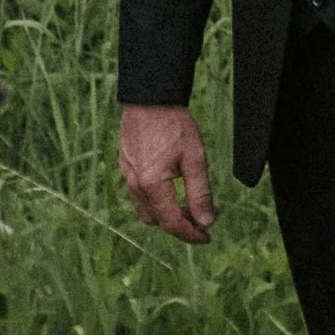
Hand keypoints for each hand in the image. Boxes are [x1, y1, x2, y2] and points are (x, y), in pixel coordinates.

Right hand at [120, 103, 217, 244]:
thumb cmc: (174, 124)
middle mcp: (135, 185)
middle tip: (204, 215)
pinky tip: (173, 186)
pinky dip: (157, 199)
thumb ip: (200, 193)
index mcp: (152, 185)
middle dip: (180, 224)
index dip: (192, 235)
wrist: (150, 97)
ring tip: (190, 202)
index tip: (208, 237)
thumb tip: (207, 222)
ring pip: (147, 209)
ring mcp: (128, 176)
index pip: (172, 224)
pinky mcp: (126, 166)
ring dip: (167, 213)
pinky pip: (140, 194)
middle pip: (158, 221)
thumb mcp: (195, 158)